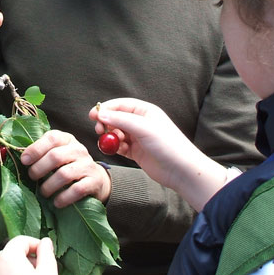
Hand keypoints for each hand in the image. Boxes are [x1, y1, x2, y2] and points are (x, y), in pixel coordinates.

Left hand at [20, 130, 111, 206]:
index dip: (36, 149)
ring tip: (43, 192)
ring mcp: (88, 165)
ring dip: (49, 186)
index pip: (52, 138)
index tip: (24, 161)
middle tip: (32, 178)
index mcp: (67, 140)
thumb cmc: (68, 166)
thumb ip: (41, 154)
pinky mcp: (94, 181)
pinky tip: (56, 202)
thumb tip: (20, 160)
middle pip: (55, 156)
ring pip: (65, 174)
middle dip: (39, 169)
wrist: (96, 180)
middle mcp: (79, 150)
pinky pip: (77, 189)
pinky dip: (64, 197)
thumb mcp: (57, 155)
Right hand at [89, 98, 228, 210]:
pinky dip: (116, 148)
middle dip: (106, 124)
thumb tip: (100, 114)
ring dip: (111, 137)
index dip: (106, 109)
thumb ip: (120, 120)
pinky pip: (120, 147)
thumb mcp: (143, 128)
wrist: (180, 170)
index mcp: (145, 111)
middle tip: (99, 131)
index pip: (120, 105)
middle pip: (116, 119)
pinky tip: (118, 151)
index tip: (92, 115)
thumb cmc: (167, 144)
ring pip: (117, 134)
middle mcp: (141, 123)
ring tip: (111, 143)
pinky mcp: (136, 152)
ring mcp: (138, 138)